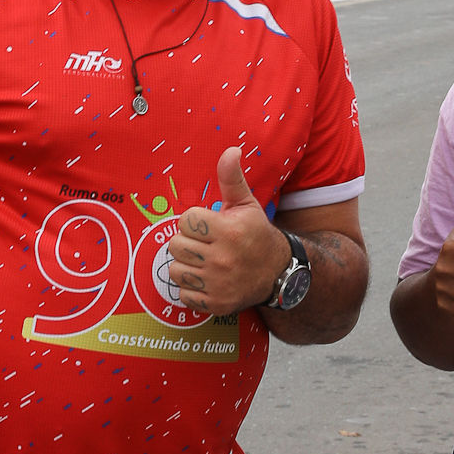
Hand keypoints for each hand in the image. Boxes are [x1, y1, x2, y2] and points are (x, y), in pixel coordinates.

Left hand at [168, 147, 291, 314]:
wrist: (278, 273)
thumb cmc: (256, 234)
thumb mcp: (247, 204)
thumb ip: (232, 178)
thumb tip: (231, 149)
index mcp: (229, 231)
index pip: (185, 220)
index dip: (194, 221)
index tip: (208, 226)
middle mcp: (222, 258)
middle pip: (175, 245)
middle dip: (187, 243)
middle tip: (204, 244)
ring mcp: (218, 284)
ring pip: (175, 270)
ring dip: (186, 266)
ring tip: (204, 262)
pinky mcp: (215, 304)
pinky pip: (183, 294)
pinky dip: (191, 289)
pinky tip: (206, 280)